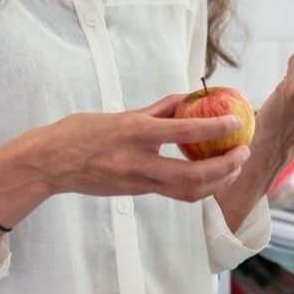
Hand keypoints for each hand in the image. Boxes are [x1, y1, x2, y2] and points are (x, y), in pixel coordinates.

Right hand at [44, 95, 251, 202]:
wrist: (50, 164)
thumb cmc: (80, 132)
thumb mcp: (119, 114)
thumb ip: (155, 110)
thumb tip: (187, 100)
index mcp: (134, 133)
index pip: (184, 131)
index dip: (216, 128)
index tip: (237, 122)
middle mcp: (138, 161)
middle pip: (194, 174)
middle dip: (226, 167)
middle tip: (243, 154)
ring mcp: (136, 182)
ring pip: (188, 192)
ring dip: (216, 183)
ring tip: (233, 168)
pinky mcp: (134, 193)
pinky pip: (173, 193)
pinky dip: (196, 187)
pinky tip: (209, 178)